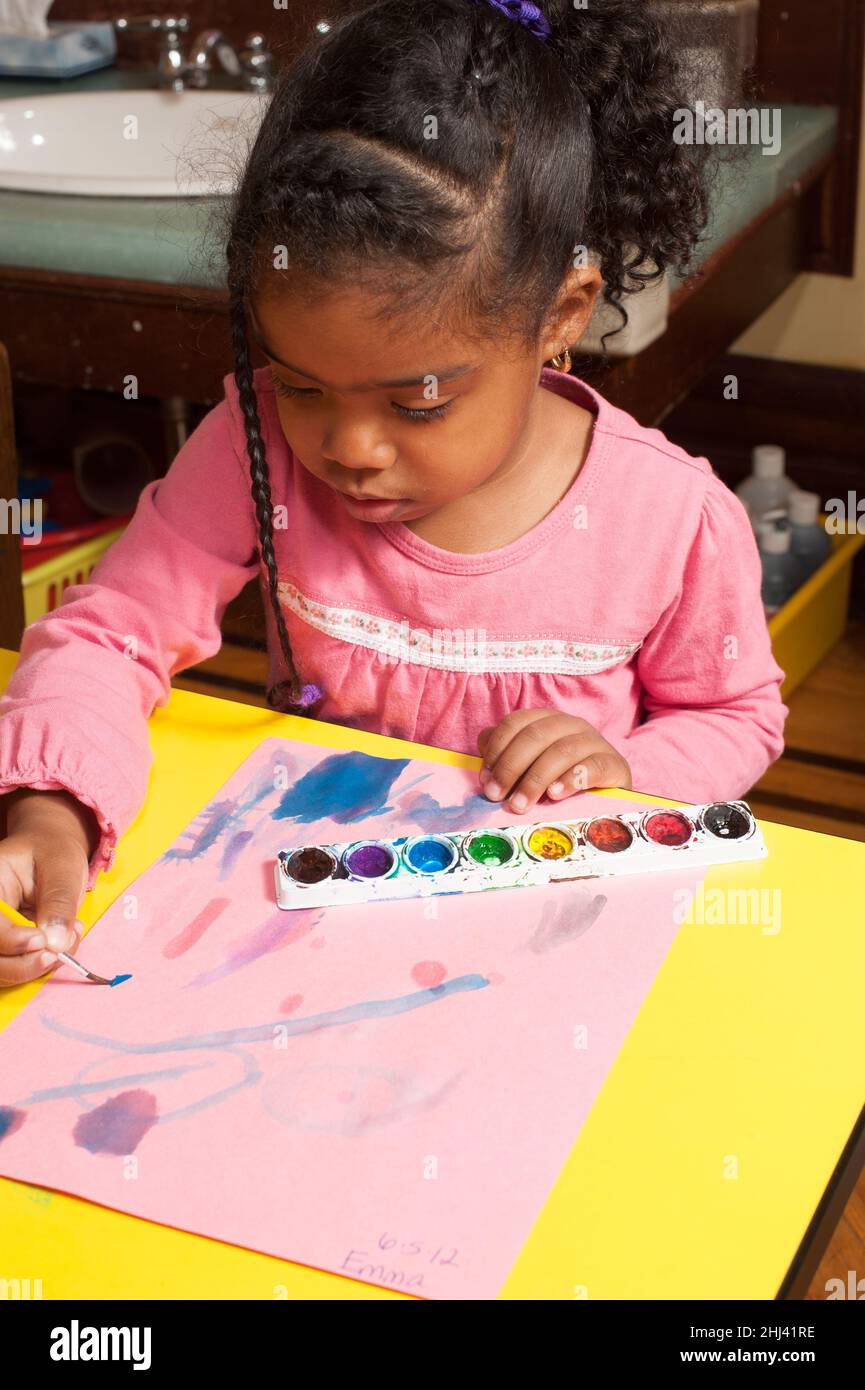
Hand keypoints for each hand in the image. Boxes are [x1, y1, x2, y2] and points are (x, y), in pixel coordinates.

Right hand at [0, 789, 95, 986]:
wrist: (52, 852)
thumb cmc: (54, 852)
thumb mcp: (62, 868)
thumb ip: (59, 903)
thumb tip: (56, 943)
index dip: (12, 940)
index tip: (42, 940)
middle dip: (23, 964)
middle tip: (57, 953)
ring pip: (0, 970)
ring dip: (35, 967)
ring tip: (68, 940)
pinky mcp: (7, 946)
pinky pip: (15, 969)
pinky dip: (40, 966)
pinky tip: (63, 944)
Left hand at [477, 710, 631, 812]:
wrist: (611, 795)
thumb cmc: (562, 780)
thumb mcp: (532, 765)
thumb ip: (507, 754)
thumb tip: (483, 746)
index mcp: (548, 720)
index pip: (516, 723)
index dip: (497, 748)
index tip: (485, 779)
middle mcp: (572, 725)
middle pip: (536, 736)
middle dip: (510, 767)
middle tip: (496, 796)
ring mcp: (595, 742)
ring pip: (561, 751)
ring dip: (535, 780)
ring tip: (520, 804)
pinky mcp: (615, 764)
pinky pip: (593, 767)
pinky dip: (571, 779)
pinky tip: (555, 795)